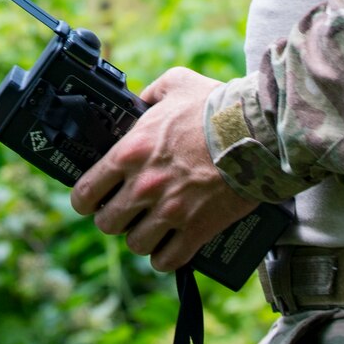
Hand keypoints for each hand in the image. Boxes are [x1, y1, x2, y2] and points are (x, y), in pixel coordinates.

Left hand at [67, 66, 258, 271]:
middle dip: (115, 219)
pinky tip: (170, 247)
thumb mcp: (176, 84)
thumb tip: (142, 100)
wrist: (258, 131)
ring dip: (141, 238)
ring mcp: (170, 211)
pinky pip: (168, 260)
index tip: (93, 200)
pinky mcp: (197, 228)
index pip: (85, 192)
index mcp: (130, 152)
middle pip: (107, 224)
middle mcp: (144, 185)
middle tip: (127, 212)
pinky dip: (166, 257)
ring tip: (151, 228)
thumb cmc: (217, 106)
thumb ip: (151, 93)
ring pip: (136, 245)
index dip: (86, 200)